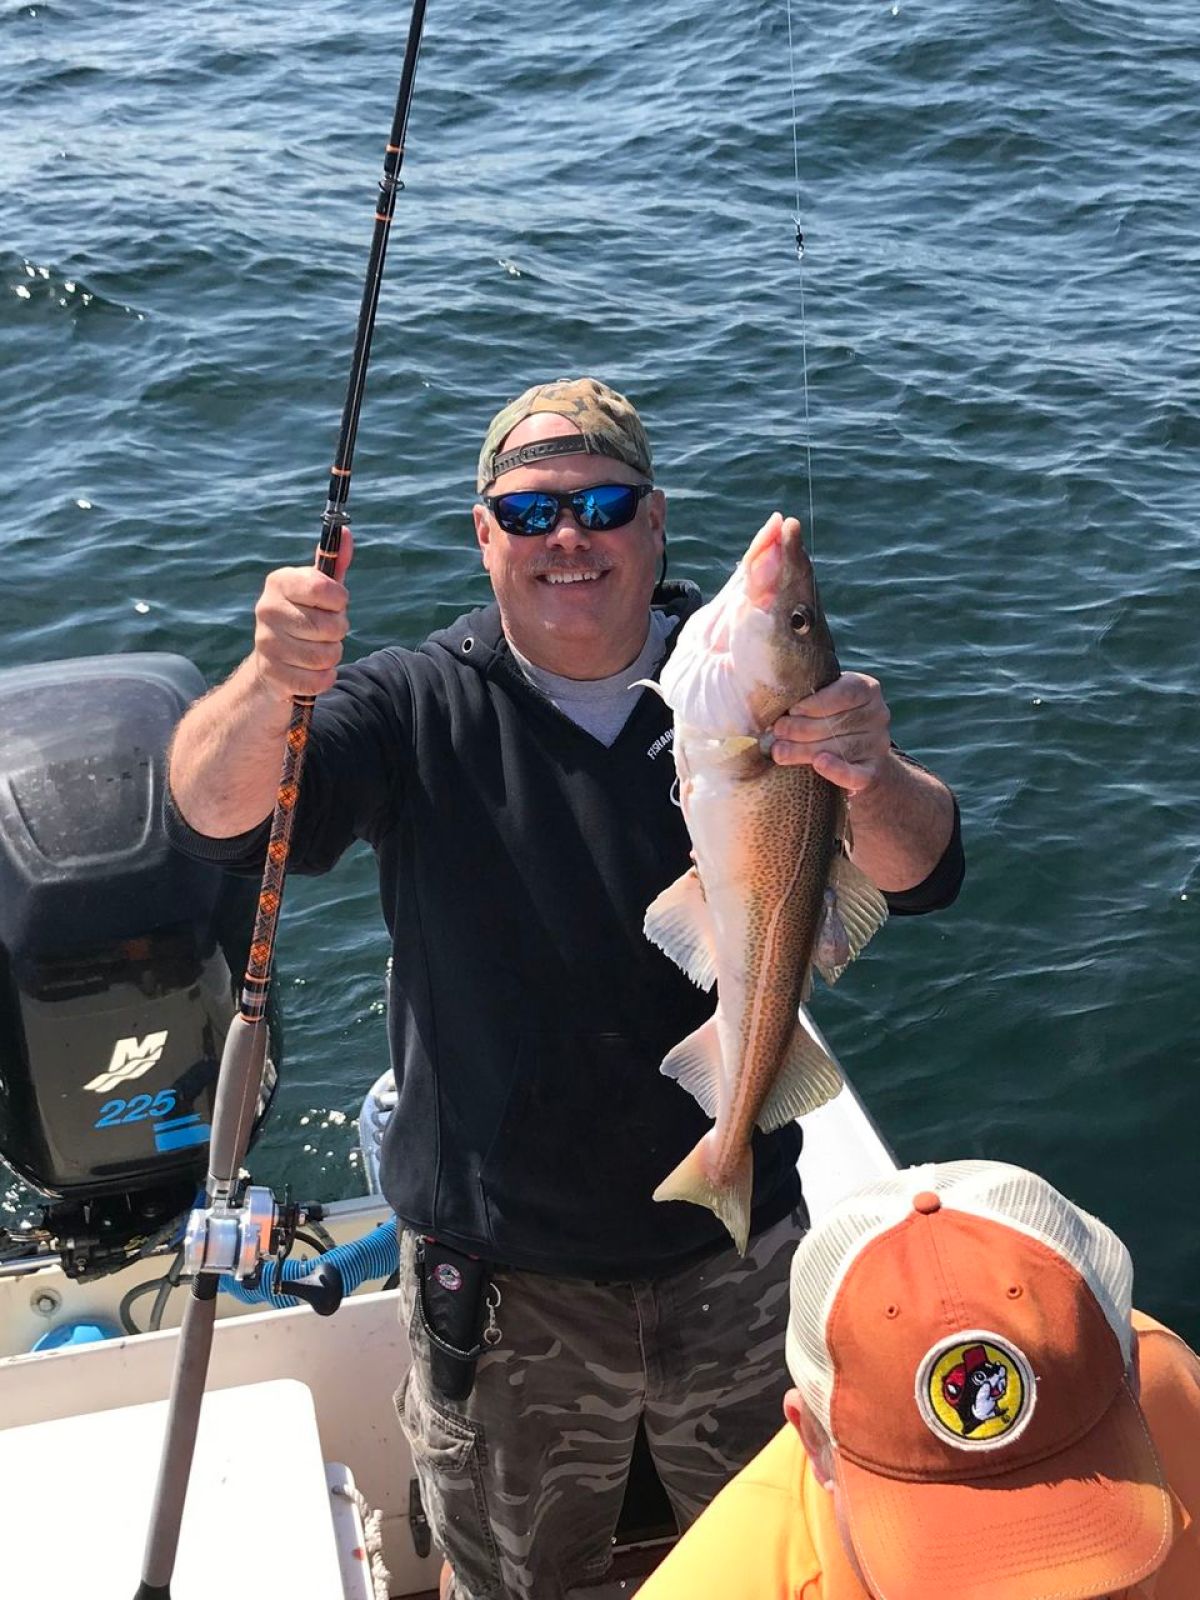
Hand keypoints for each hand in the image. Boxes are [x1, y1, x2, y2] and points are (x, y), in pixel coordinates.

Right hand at [251, 527, 352, 700]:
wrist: (272, 663)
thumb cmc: (303, 618)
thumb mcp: (318, 590)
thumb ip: (335, 564)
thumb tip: (345, 532)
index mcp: (278, 582)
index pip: (321, 588)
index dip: (338, 600)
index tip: (335, 602)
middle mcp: (267, 609)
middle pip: (329, 626)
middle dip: (338, 631)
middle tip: (326, 631)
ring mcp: (266, 643)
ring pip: (326, 655)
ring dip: (332, 655)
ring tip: (319, 649)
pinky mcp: (272, 674)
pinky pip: (317, 680)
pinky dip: (324, 678)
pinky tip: (314, 670)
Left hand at [768, 671, 891, 796]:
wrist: (853, 757)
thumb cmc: (825, 718)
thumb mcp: (819, 699)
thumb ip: (801, 694)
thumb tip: (757, 693)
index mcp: (865, 689)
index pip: (847, 692)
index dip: (817, 702)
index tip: (792, 710)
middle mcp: (877, 715)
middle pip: (838, 722)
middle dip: (801, 728)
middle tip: (776, 732)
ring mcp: (877, 744)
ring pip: (840, 747)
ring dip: (805, 750)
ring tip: (779, 751)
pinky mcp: (873, 772)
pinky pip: (857, 774)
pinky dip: (837, 770)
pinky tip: (818, 764)